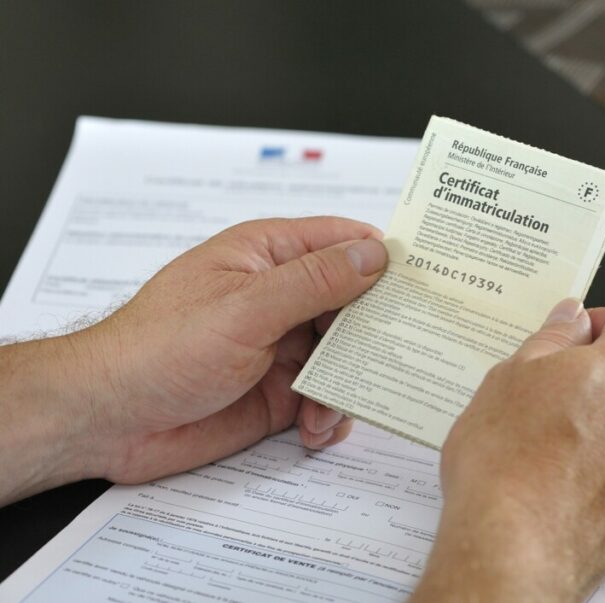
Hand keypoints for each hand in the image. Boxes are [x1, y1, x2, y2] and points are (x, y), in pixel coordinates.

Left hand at [0, 216, 386, 502]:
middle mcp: (282, 298)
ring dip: (351, 384)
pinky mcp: (280, 393)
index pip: (344, 242)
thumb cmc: (158, 348)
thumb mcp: (246, 308)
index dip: (386, 258)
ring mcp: (283, 346)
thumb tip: (375, 253)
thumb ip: (315, 282)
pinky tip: (312, 430)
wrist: (109, 420)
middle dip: (378, 333)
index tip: (428, 281)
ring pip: (348, 357)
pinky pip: (327, 399)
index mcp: (270, 256)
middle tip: (406, 355)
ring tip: (330, 408)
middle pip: (356, 304)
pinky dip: (329, 416)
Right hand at [411, 300, 604, 602]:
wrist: (512, 551)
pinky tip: (553, 478)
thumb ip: (553, 338)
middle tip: (544, 390)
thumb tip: (573, 318)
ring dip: (598, 424)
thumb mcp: (513, 375)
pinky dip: (598, 467)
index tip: (576, 335)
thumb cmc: (507, 463)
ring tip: (541, 441)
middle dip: (597, 377)